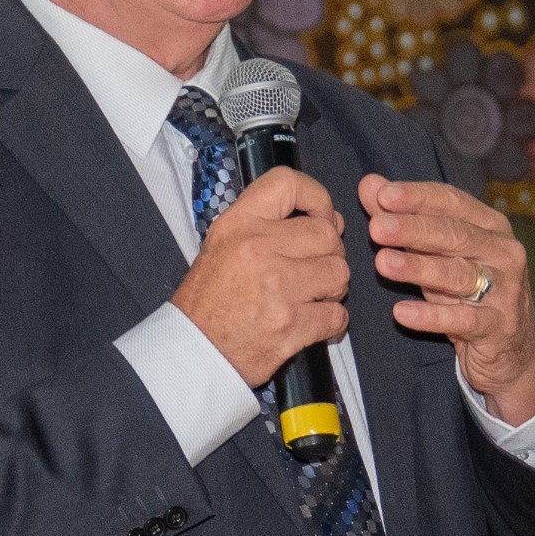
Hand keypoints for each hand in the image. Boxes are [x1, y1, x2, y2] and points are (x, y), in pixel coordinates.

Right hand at [170, 167, 349, 387]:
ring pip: (339, 273)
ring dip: (332, 287)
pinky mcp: (291, 325)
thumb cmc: (209, 300)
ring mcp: (277, 288)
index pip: (288, 184)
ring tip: (311, 295)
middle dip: (329, 252)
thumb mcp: (222, 243)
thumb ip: (266, 223)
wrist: (195, 351)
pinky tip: (312, 321)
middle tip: (314, 268)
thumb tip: (325, 218)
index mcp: (239, 225)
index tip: (322, 215)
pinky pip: (337, 314)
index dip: (317, 197)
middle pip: (327, 234)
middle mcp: (258, 249)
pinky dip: (332, 321)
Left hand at [360, 174, 534, 424]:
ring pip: (458, 274)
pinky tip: (401, 313)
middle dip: (414, 229)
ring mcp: (506, 290)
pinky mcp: (499, 327)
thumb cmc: (468, 294)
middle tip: (377, 227)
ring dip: (418, 268)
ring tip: (383, 263)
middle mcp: (503, 252)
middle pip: (455, 235)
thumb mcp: (438, 256)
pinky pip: (462, 320)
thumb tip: (368, 185)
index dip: (417, 197)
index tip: (382, 195)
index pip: (452, 202)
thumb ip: (404, 219)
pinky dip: (431, 316)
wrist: (514, 351)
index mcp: (490, 226)